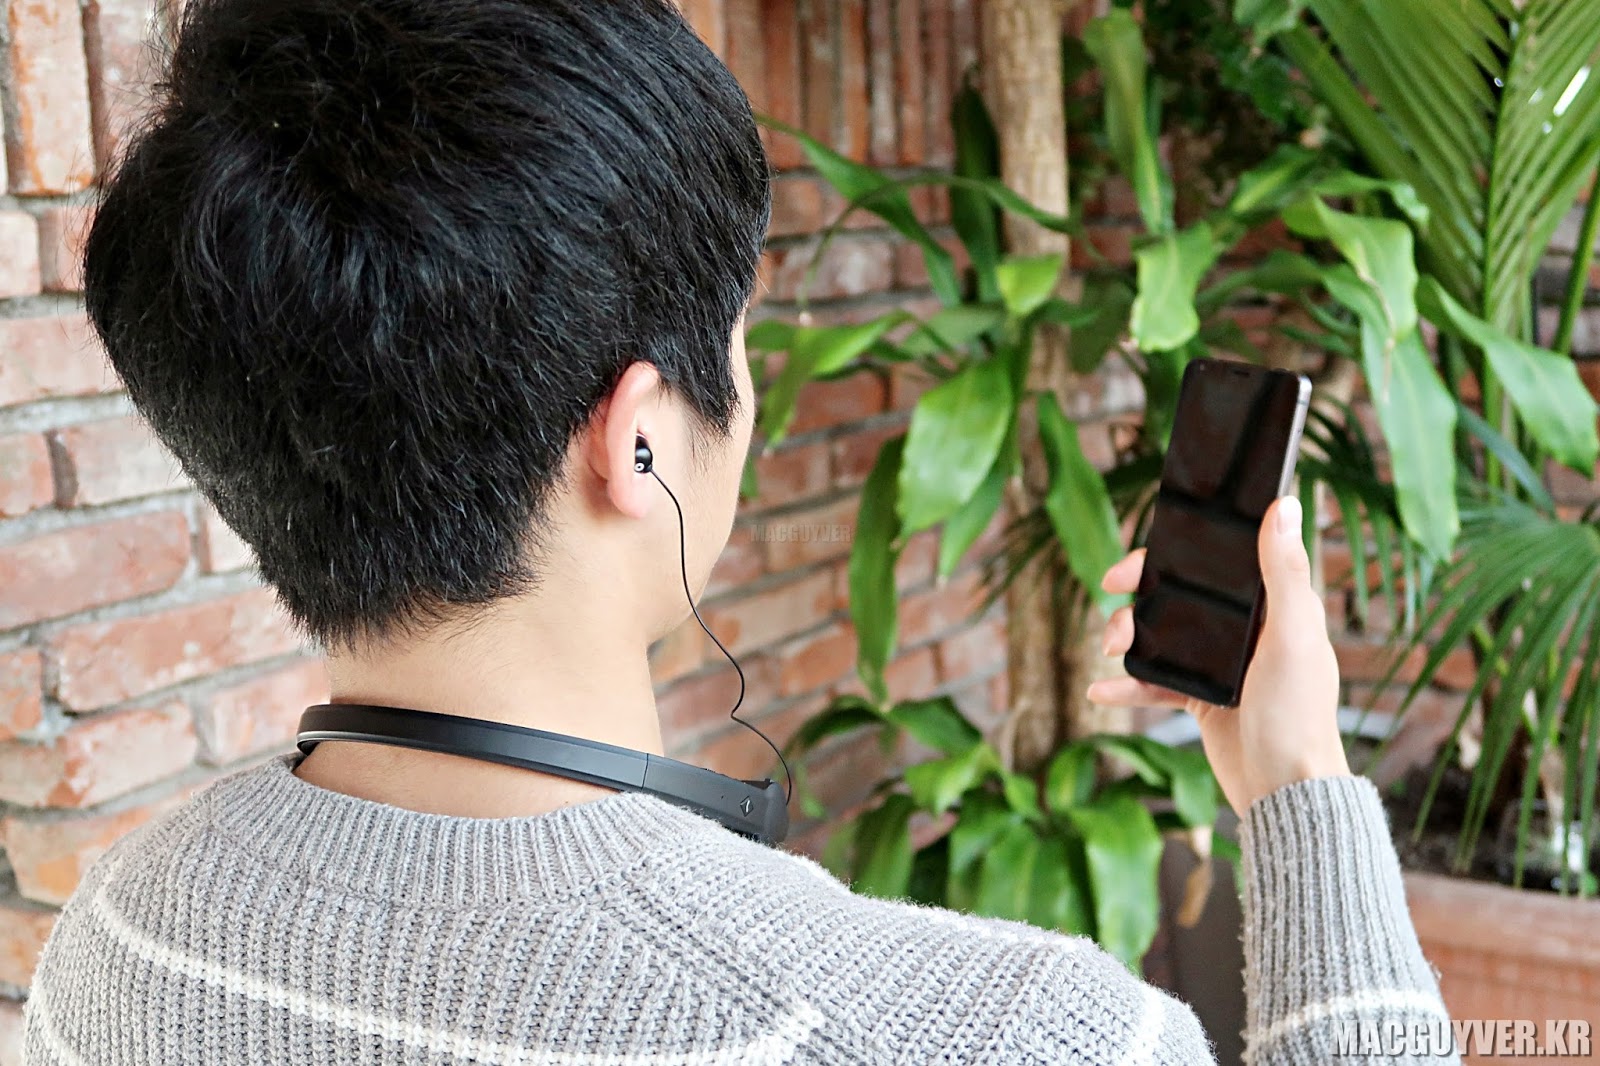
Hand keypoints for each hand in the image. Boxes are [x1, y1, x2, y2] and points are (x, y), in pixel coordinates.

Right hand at [1086, 496, 1349, 813]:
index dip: (1173, 553)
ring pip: (1160, 634)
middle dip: (1138, 593)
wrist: (1285, 790)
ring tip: (1109, 651)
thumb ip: (1283, 571)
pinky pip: (1155, 682)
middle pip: (1179, 594)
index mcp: (1273, 605)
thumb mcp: (1293, 635)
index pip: (1217, 561)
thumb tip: (1285, 504)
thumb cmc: (1299, 713)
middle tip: (1109, 591)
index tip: (1137, 558)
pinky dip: (1126, 684)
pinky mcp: (1202, 697)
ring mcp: (1220, 663)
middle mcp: (1246, 629)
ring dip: (1127, 636)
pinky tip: (1100, 689)